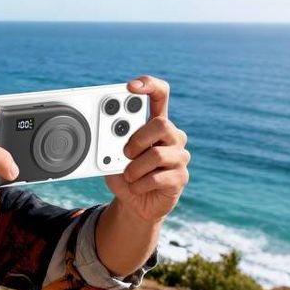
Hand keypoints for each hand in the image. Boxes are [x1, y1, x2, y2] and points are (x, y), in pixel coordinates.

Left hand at [103, 75, 189, 222]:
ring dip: (134, 168)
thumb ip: (112, 143)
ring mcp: (180, 156)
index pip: (160, 95)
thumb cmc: (125, 174)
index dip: (149, 85)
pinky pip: (158, 177)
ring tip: (128, 175)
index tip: (130, 87)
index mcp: (156, 124)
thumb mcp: (112, 157)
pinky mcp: (181, 177)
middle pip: (162, 123)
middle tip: (125, 153)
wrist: (135, 204)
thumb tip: (109, 138)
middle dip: (137, 138)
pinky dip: (139, 184)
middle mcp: (172, 136)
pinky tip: (136, 187)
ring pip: (157, 154)